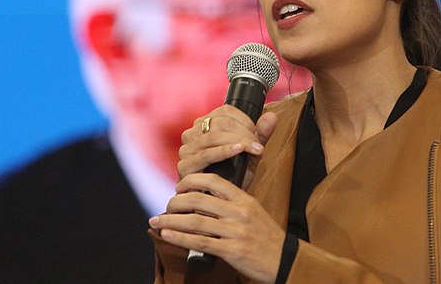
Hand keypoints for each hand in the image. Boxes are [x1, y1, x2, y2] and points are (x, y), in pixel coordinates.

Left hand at [150, 173, 284, 282]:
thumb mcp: (253, 211)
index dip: (192, 181)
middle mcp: (239, 212)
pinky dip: (179, 238)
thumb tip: (202, 200)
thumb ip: (232, 203)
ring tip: (156, 221)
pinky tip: (167, 236)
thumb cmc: (266, 236)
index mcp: (244, 199)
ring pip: (195, 222)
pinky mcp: (232, 251)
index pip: (214, 181)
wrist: (284, 260)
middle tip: (166, 206)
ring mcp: (235, 231)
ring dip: (171, 221)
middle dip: (176, 202)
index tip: (179, 187)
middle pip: (199, 200)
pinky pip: (200, 242)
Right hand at [178, 105, 277, 190]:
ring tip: (254, 149)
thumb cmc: (235, 176)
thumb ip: (261, 134)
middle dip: (244, 132)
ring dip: (238, 140)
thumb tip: (272, 116)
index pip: (226, 111)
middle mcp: (192, 134)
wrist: (221, 203)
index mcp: (205, 125)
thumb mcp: (251, 153)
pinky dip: (224, 151)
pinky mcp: (184, 167)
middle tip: (258, 145)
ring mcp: (186, 150)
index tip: (258, 133)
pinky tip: (239, 151)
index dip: (246, 120)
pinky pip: (206, 154)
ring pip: (214, 136)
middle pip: (220, 122)